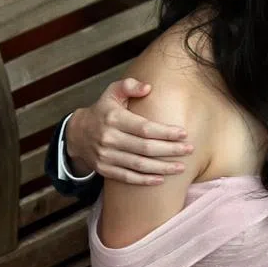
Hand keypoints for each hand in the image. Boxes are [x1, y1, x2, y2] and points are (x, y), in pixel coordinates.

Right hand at [66, 78, 192, 183]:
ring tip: (181, 167)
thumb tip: (148, 87)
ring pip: (139, 165)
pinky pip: (128, 177)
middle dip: (170, 150)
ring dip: (162, 168)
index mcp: (114, 118)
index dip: (166, 132)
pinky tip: (161, 179)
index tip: (184, 133)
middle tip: (189, 150)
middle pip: (145, 148)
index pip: (145, 128)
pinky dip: (145, 181)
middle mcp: (109, 138)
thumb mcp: (112, 92)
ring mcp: (106, 156)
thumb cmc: (103, 111)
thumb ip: (129, 86)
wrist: (77, 134)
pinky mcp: (105, 169)